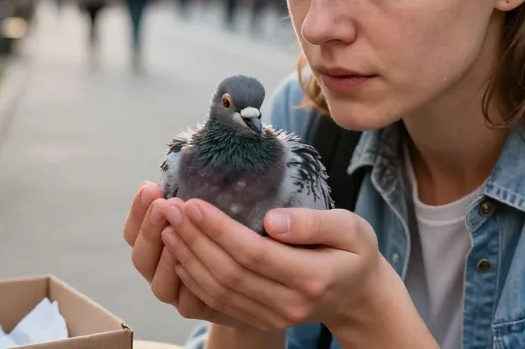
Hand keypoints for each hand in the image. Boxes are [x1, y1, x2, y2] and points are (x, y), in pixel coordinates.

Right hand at [123, 183, 247, 326]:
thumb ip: (193, 202)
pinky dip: (189, 284)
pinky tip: (194, 266)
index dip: (138, 211)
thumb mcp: (209, 211)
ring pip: (159, 283)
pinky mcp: (196, 309)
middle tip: (163, 207)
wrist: (253, 278)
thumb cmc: (226, 235)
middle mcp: (159, 270)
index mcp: (154, 244)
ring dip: (166, 258)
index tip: (150, 188)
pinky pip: (187, 301)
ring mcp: (176, 293)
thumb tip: (188, 174)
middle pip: (141, 257)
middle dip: (150, 230)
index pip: (134, 230)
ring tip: (175, 235)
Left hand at [157, 199, 391, 331]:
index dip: (218, 230)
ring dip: (187, 258)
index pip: (254, 253)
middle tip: (169, 208)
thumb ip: (314, 223)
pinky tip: (179, 254)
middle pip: (229, 274)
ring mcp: (273, 316)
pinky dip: (194, 279)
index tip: (193, 203)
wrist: (358, 296)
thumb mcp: (351, 228)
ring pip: (219, 291)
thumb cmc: (353, 253)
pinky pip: (219, 303)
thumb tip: (272, 220)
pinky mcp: (261, 320)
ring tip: (167, 227)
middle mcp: (289, 303)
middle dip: (194, 239)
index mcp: (312, 277)